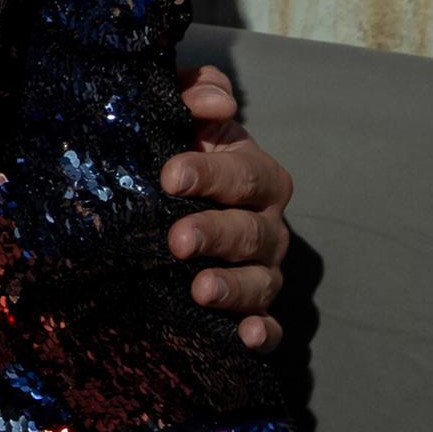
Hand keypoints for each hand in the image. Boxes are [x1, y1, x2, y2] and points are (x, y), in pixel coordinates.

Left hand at [161, 65, 293, 351]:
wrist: (163, 202)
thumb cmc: (175, 154)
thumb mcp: (179, 118)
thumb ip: (194, 94)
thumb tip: (218, 103)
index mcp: (254, 175)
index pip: (244, 174)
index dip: (210, 175)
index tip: (169, 177)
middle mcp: (265, 223)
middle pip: (252, 231)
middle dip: (216, 234)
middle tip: (178, 240)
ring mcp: (262, 268)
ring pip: (262, 281)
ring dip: (235, 288)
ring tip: (201, 291)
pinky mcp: (251, 309)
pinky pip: (268, 327)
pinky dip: (262, 334)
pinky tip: (246, 337)